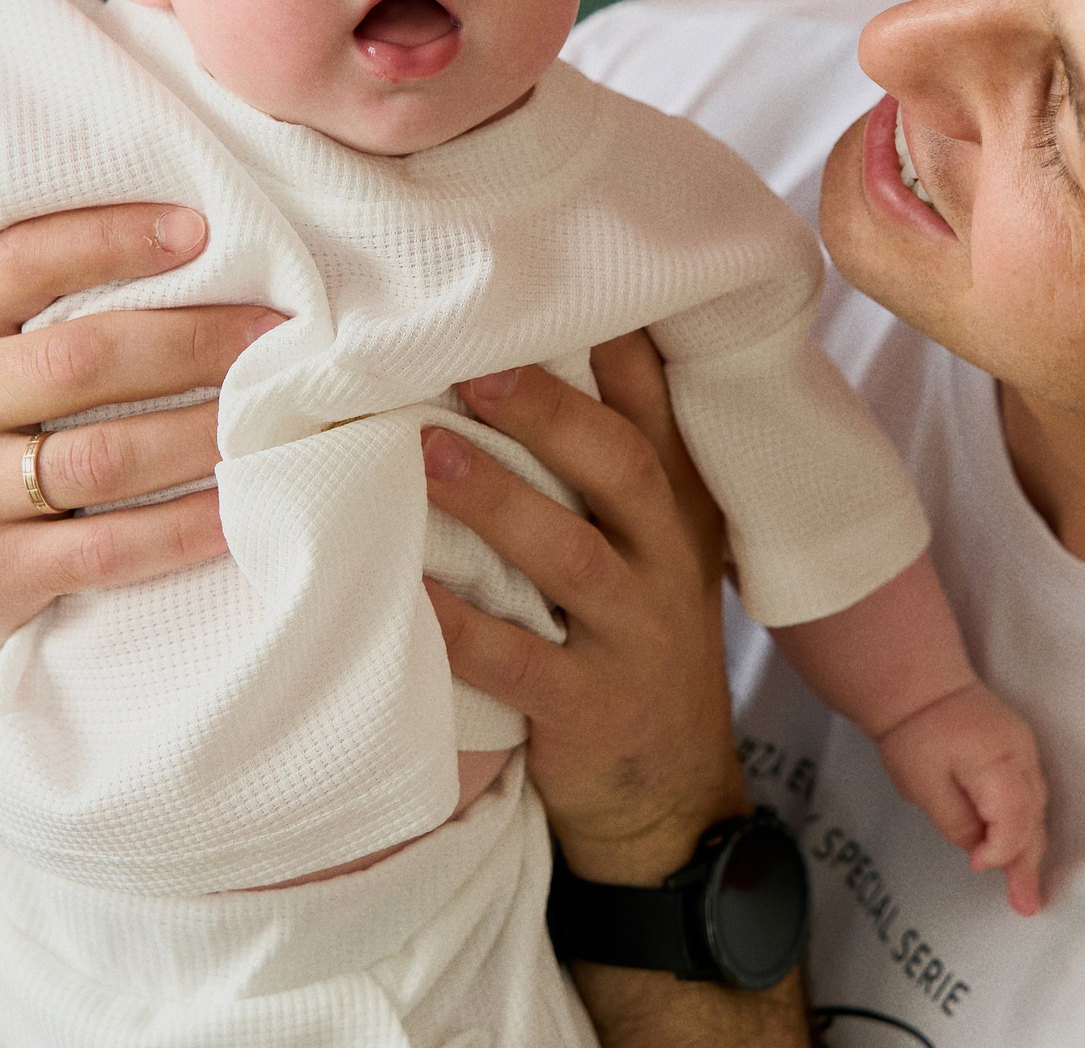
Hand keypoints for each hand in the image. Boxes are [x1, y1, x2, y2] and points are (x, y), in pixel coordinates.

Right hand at [0, 203, 275, 787]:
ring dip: (203, 433)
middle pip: (83, 359)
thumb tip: (180, 239)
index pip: (21, 262)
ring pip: (105, 457)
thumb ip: (26, 308)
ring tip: (274, 412)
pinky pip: (110, 548)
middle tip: (274, 332)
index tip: (198, 227)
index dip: (110, 239)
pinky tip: (239, 507)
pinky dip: (186, 527)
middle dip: (192, 341)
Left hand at [424, 336, 810, 1044]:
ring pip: (571, 555)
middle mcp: (667, 563)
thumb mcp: (655, 553)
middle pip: (619, 467)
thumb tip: (524, 355)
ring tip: (425, 451)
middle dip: (548, 411)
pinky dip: (460, 625)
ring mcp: (635, 638)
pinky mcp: (591, 710)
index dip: (618, 346)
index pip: (655, 412)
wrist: (672, 802)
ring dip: (498, 500)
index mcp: (679, 513)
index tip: (560, 281)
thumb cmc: (638, 648)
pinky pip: (519, 661)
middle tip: (471, 358)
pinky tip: (405, 591)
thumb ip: (613, 470)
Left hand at [874, 680, 1048, 915]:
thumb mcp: (923, 785)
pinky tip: (1020, 849)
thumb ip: (956, 823)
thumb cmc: (914, 731)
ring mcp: (1024, 750)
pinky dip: (1027, 824)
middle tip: (1026, 905)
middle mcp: (1021, 755)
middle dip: (1029, 864)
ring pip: (1036, 808)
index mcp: (997, 760)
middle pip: (1033, 817)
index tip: (977, 867)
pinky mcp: (1018, 750)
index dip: (1001, 850)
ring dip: (1031, 848)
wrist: (917, 683)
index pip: (1014, 818)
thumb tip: (980, 851)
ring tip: (1026, 890)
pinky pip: (1030, 794)